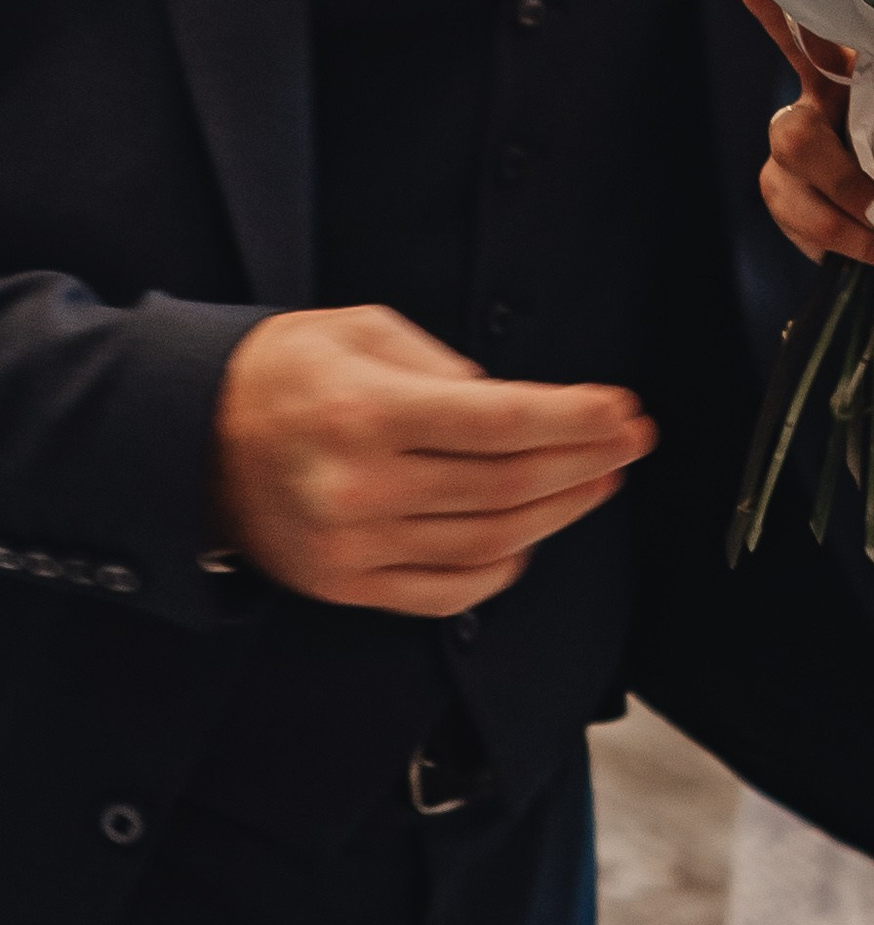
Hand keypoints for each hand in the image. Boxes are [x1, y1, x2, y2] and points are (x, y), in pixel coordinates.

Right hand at [210, 305, 654, 616]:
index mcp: (368, 414)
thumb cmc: (284, 373)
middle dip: (586, 462)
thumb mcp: (364, 332)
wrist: (189, 439)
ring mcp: (353, 548)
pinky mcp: (346, 587)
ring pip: (490, 542)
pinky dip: (501, 568)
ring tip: (598, 481)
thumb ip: (446, 367)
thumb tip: (518, 405)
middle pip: (509, 487)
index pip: (502, 422)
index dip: (576, 419)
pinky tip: (531, 537)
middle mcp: (361, 488)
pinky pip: (447, 592)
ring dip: (560, 512)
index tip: (624, 410)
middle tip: (632, 442)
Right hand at [735, 0, 873, 270]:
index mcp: (858, 79)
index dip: (776, 14)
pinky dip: (852, 245)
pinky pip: (805, 225)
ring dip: (853, 226)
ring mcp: (792, 159)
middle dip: (846, 185)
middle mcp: (815, 111)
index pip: (812, 42)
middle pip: (796, 136)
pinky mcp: (786, 199)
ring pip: (794, 190)